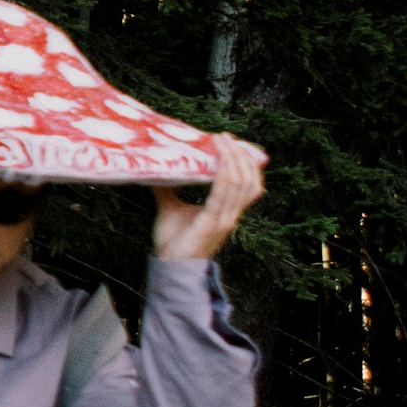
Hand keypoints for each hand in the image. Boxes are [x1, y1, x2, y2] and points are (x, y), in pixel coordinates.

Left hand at [151, 132, 264, 263]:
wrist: (169, 268)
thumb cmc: (173, 243)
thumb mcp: (171, 209)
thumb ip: (168, 191)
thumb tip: (157, 170)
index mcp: (226, 212)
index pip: (248, 185)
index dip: (246, 164)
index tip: (233, 144)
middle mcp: (230, 215)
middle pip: (249, 180)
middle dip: (241, 156)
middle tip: (227, 137)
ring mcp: (223, 218)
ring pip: (241, 183)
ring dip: (234, 158)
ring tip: (223, 141)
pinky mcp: (212, 222)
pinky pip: (224, 193)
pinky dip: (224, 172)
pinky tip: (219, 158)